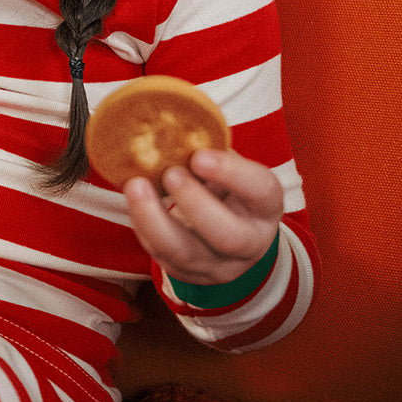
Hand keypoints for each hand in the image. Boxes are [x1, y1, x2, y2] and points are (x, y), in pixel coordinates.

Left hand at [124, 149, 283, 287]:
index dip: (232, 173)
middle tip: (170, 173)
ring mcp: (220, 266)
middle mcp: (250, 243)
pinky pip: (162, 257)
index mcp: (266, 206)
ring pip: (187, 254)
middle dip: (195, 203)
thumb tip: (171, 126)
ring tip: (136, 186)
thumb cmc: (227, 188)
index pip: (261, 190)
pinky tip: (135, 203)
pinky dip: (143, 228)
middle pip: (228, 235)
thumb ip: (211, 151)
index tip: (199, 156)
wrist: (230, 231)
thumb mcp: (230, 169)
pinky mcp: (190, 275)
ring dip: (155, 220)